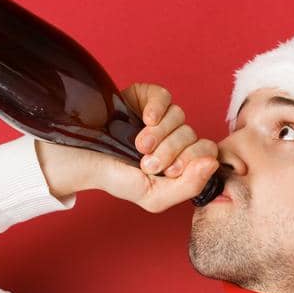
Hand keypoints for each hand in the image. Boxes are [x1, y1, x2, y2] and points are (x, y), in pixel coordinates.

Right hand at [34, 82, 218, 211]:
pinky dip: (158, 107)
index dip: (193, 161)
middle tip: (147, 162)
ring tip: (138, 146)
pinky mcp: (143, 98)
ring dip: (160, 135)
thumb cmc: (117, 179)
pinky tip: (145, 120)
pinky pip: (164, 96)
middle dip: (172, 151)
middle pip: (193, 135)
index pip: (208, 152)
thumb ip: (190, 186)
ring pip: (180, 117)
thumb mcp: (154, 196)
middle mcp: (175, 136)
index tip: (167, 171)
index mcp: (183, 159)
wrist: (79, 160)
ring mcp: (160, 116)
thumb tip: (213, 163)